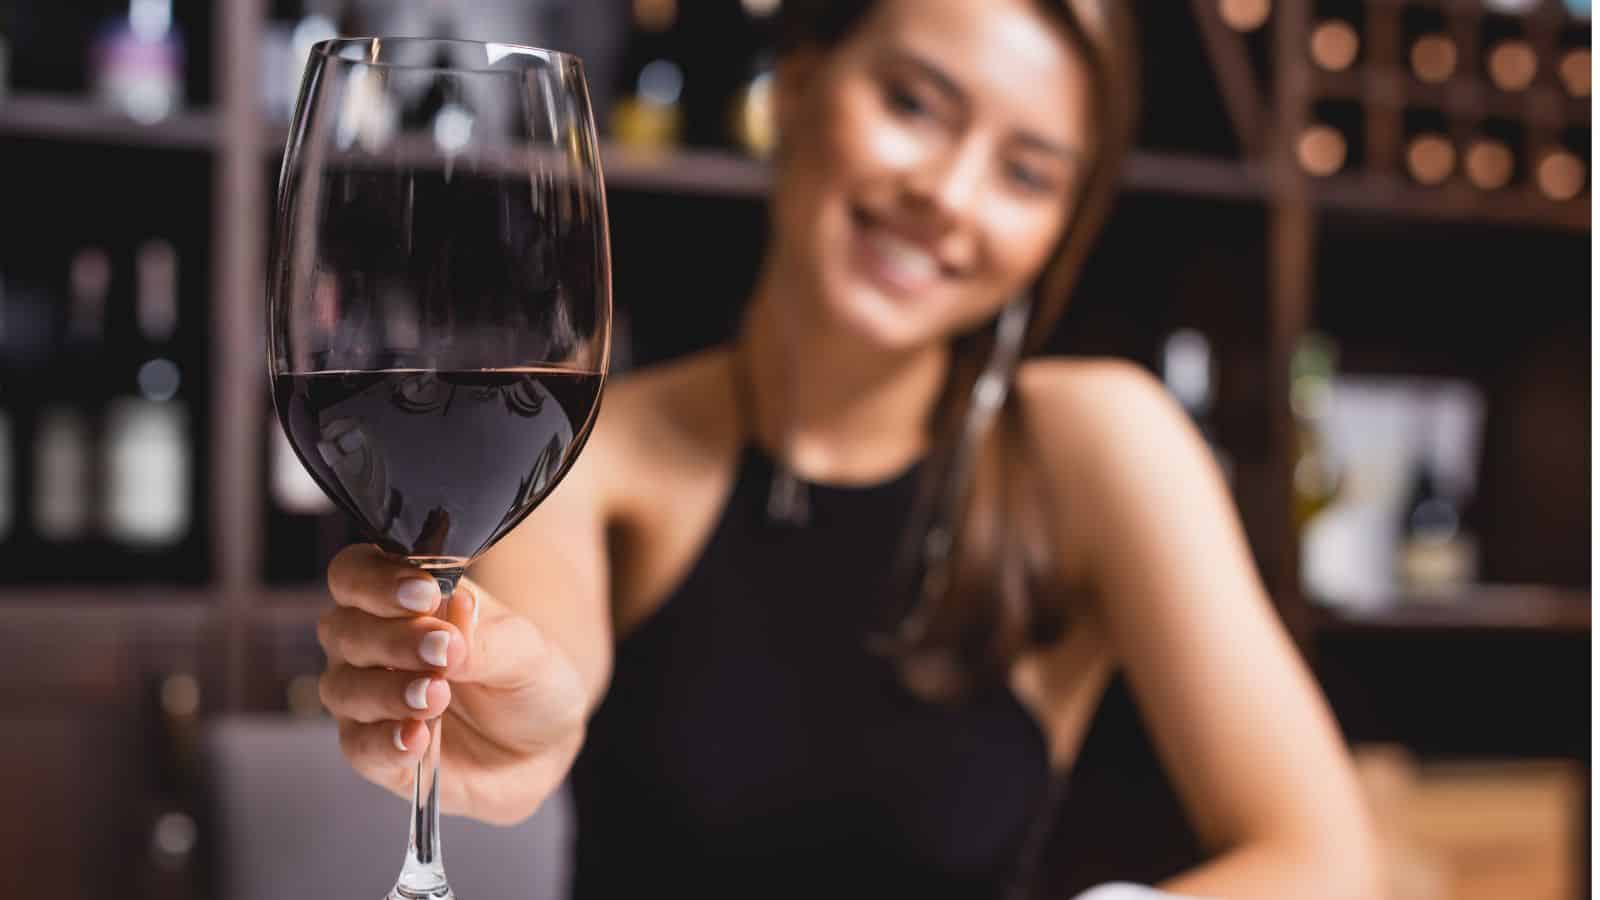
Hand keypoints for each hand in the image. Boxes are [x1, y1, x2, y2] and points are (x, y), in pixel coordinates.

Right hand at [317, 544, 589, 824]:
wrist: (546, 742)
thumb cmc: (527, 677)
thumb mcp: (525, 650)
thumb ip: (484, 640)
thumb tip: (447, 634)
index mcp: (398, 599)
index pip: (355, 574)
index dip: (377, 582)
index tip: (424, 595)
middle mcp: (370, 644)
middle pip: (344, 630)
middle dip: (392, 639)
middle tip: (440, 649)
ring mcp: (366, 699)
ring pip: (344, 689)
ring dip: (388, 691)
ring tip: (437, 695)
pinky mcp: (375, 751)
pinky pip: (359, 747)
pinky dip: (385, 741)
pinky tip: (417, 738)